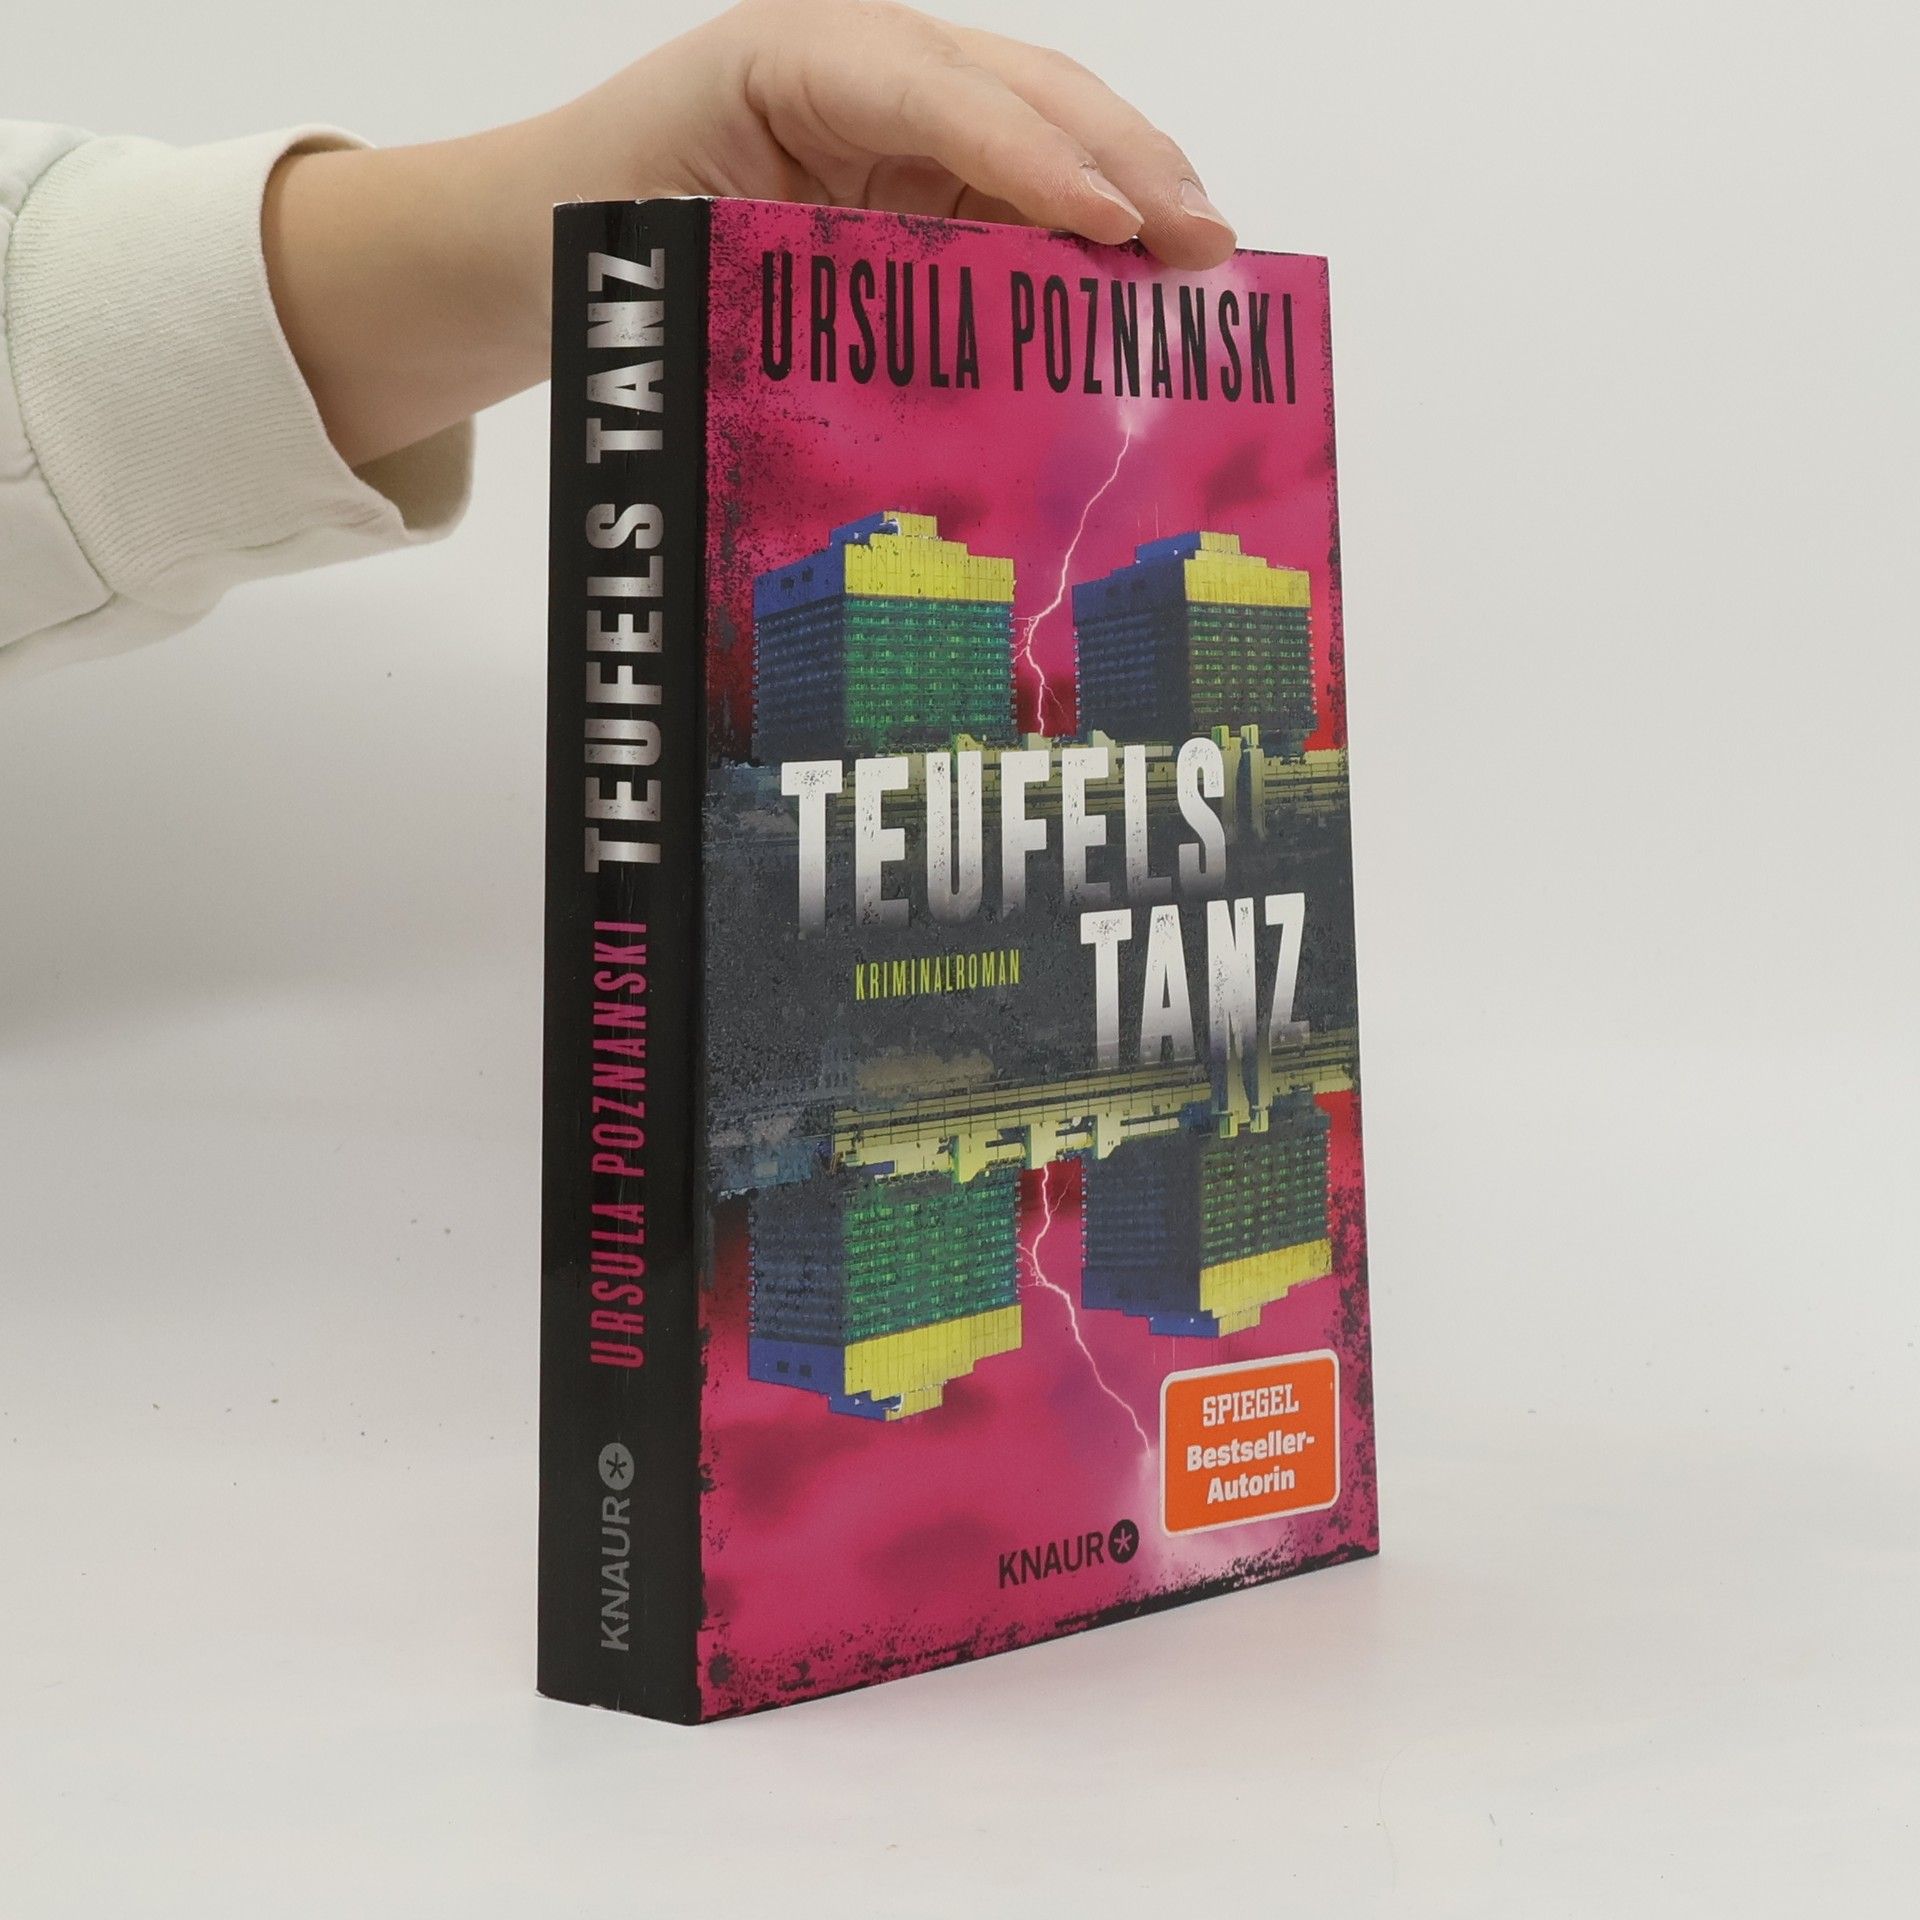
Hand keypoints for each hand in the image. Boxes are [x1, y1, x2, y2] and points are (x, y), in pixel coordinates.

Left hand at [266, 0, 1238, 468]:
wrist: (540, 234)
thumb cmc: (596, 228)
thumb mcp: (668, 252)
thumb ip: (785, 282)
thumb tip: (914, 360)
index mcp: (793, 59)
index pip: (937, 90)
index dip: (1034, 154)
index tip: (1112, 225)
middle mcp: (860, 68)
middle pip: (1022, 90)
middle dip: (1123, 160)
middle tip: (1204, 244)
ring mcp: (894, 115)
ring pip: (1039, 133)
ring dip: (1127, 192)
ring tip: (1200, 261)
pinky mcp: (913, 170)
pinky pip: (1015, 189)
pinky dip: (1084, 236)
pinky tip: (1133, 284)